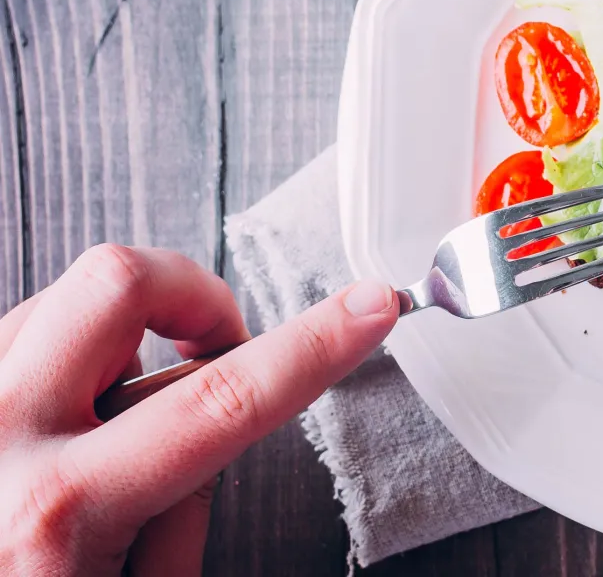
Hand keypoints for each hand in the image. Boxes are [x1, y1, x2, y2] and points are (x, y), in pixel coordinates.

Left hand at [0, 244, 398, 575]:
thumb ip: (178, 507)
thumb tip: (204, 417)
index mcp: (55, 512)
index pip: (224, 399)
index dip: (314, 344)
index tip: (373, 305)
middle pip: (118, 284)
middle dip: (192, 294)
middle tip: (217, 343)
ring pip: (61, 304)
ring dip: (116, 344)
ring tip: (110, 431)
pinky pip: (15, 339)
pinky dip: (60, 370)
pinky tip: (54, 437)